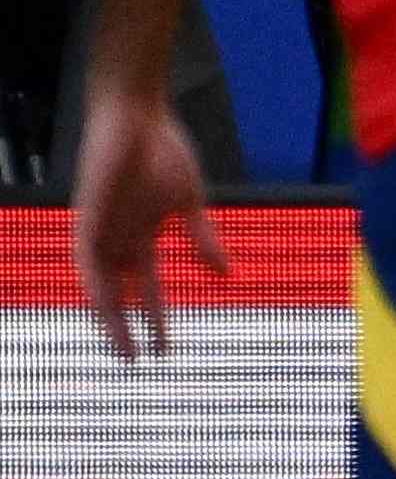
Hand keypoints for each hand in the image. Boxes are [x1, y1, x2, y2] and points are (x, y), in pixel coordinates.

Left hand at [70, 97, 220, 361]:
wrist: (137, 116)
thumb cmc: (163, 151)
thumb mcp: (190, 203)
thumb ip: (202, 240)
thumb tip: (226, 277)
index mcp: (143, 236)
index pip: (147, 288)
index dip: (157, 318)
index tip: (169, 349)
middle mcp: (118, 239)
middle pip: (119, 295)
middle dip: (127, 328)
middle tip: (138, 362)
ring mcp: (101, 229)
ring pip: (99, 285)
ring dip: (108, 317)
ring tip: (121, 347)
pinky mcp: (88, 216)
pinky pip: (85, 259)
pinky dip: (93, 284)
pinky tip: (101, 305)